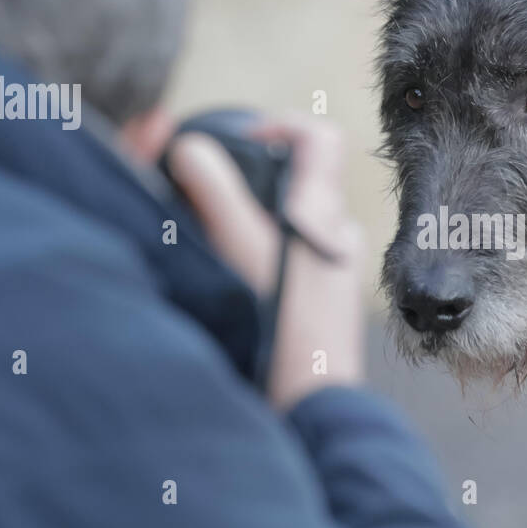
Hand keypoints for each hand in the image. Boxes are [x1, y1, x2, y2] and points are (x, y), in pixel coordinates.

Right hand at [166, 115, 364, 409]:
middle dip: (254, 175)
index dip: (281, 123)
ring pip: (292, 223)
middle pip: (300, 179)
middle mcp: (337, 237)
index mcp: (324, 212)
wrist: (309, 404)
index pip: (320, 138)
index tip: (244, 139)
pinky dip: (263, 255)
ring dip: (255, 218)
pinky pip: (292, 261)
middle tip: (212, 191)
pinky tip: (233, 276)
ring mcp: (333, 274)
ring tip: (215, 237)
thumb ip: (213, 192)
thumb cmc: (281, 324)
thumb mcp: (239, 247)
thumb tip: (189, 147)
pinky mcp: (322, 307)